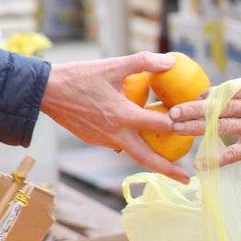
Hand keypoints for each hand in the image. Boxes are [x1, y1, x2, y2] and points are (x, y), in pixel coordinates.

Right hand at [40, 52, 191, 182]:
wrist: (45, 92)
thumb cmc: (80, 76)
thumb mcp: (113, 65)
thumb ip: (143, 62)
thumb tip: (170, 61)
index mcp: (123, 116)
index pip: (160, 126)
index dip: (179, 125)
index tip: (194, 127)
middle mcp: (115, 133)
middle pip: (147, 158)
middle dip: (168, 170)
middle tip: (187, 180)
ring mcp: (104, 140)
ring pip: (133, 154)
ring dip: (151, 160)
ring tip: (169, 165)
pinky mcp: (95, 140)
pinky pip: (118, 146)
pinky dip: (132, 146)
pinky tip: (140, 139)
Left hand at [168, 67, 240, 166]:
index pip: (228, 89)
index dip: (209, 94)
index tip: (197, 98)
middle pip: (218, 106)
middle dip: (193, 109)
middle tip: (172, 112)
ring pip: (220, 126)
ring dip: (196, 128)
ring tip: (177, 128)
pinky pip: (233, 152)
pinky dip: (217, 158)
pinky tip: (201, 163)